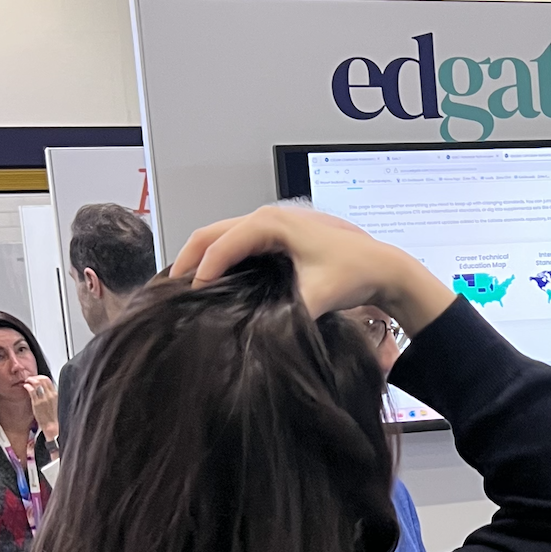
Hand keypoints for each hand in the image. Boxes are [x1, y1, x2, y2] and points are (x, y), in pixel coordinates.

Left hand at [25, 376, 58, 442]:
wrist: (52, 426)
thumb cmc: (54, 417)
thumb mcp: (56, 403)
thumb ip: (51, 395)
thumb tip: (45, 389)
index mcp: (55, 394)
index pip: (48, 380)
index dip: (40, 377)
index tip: (37, 378)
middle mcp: (50, 395)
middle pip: (42, 379)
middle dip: (34, 377)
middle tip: (30, 379)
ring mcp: (43, 399)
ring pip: (36, 383)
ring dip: (30, 380)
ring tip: (27, 381)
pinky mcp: (37, 403)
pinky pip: (31, 390)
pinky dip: (27, 386)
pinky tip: (25, 386)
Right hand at [170, 206, 454, 335]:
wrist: (382, 266)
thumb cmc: (354, 272)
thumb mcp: (318, 295)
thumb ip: (289, 312)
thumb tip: (260, 332)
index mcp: (270, 224)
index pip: (220, 247)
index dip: (201, 274)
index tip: (189, 301)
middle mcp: (265, 218)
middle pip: (209, 235)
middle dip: (187, 261)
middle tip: (169, 292)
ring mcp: (269, 224)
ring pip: (219, 236)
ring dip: (199, 259)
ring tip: (182, 289)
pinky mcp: (274, 236)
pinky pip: (234, 243)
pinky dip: (217, 259)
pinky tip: (211, 283)